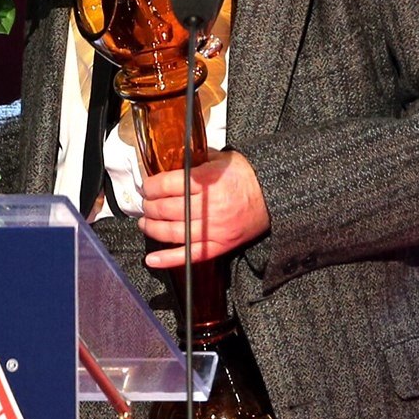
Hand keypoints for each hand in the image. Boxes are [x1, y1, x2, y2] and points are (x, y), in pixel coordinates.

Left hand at [138, 147, 268, 267]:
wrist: (273, 196)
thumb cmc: (246, 176)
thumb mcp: (221, 158)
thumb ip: (195, 159)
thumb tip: (170, 160)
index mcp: (208, 181)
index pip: (167, 185)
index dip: (150, 187)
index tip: (145, 187)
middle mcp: (209, 206)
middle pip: (166, 209)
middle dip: (149, 207)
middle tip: (145, 203)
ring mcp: (214, 229)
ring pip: (173, 232)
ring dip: (152, 228)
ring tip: (145, 223)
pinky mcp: (220, 245)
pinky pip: (190, 255)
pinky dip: (168, 259)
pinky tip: (152, 260)